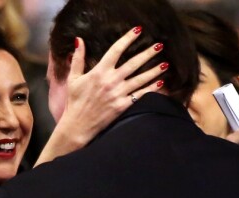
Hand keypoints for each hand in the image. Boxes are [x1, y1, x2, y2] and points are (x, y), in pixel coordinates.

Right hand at [35, 27, 167, 165]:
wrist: (78, 126)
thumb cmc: (75, 102)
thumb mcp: (73, 79)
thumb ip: (78, 59)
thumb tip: (79, 40)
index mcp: (99, 71)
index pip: (116, 50)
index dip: (128, 38)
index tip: (138, 30)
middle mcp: (111, 81)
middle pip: (133, 63)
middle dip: (148, 53)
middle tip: (159, 45)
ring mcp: (118, 94)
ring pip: (140, 79)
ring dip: (154, 70)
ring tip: (165, 64)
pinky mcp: (122, 106)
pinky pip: (139, 95)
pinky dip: (151, 89)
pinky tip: (160, 83)